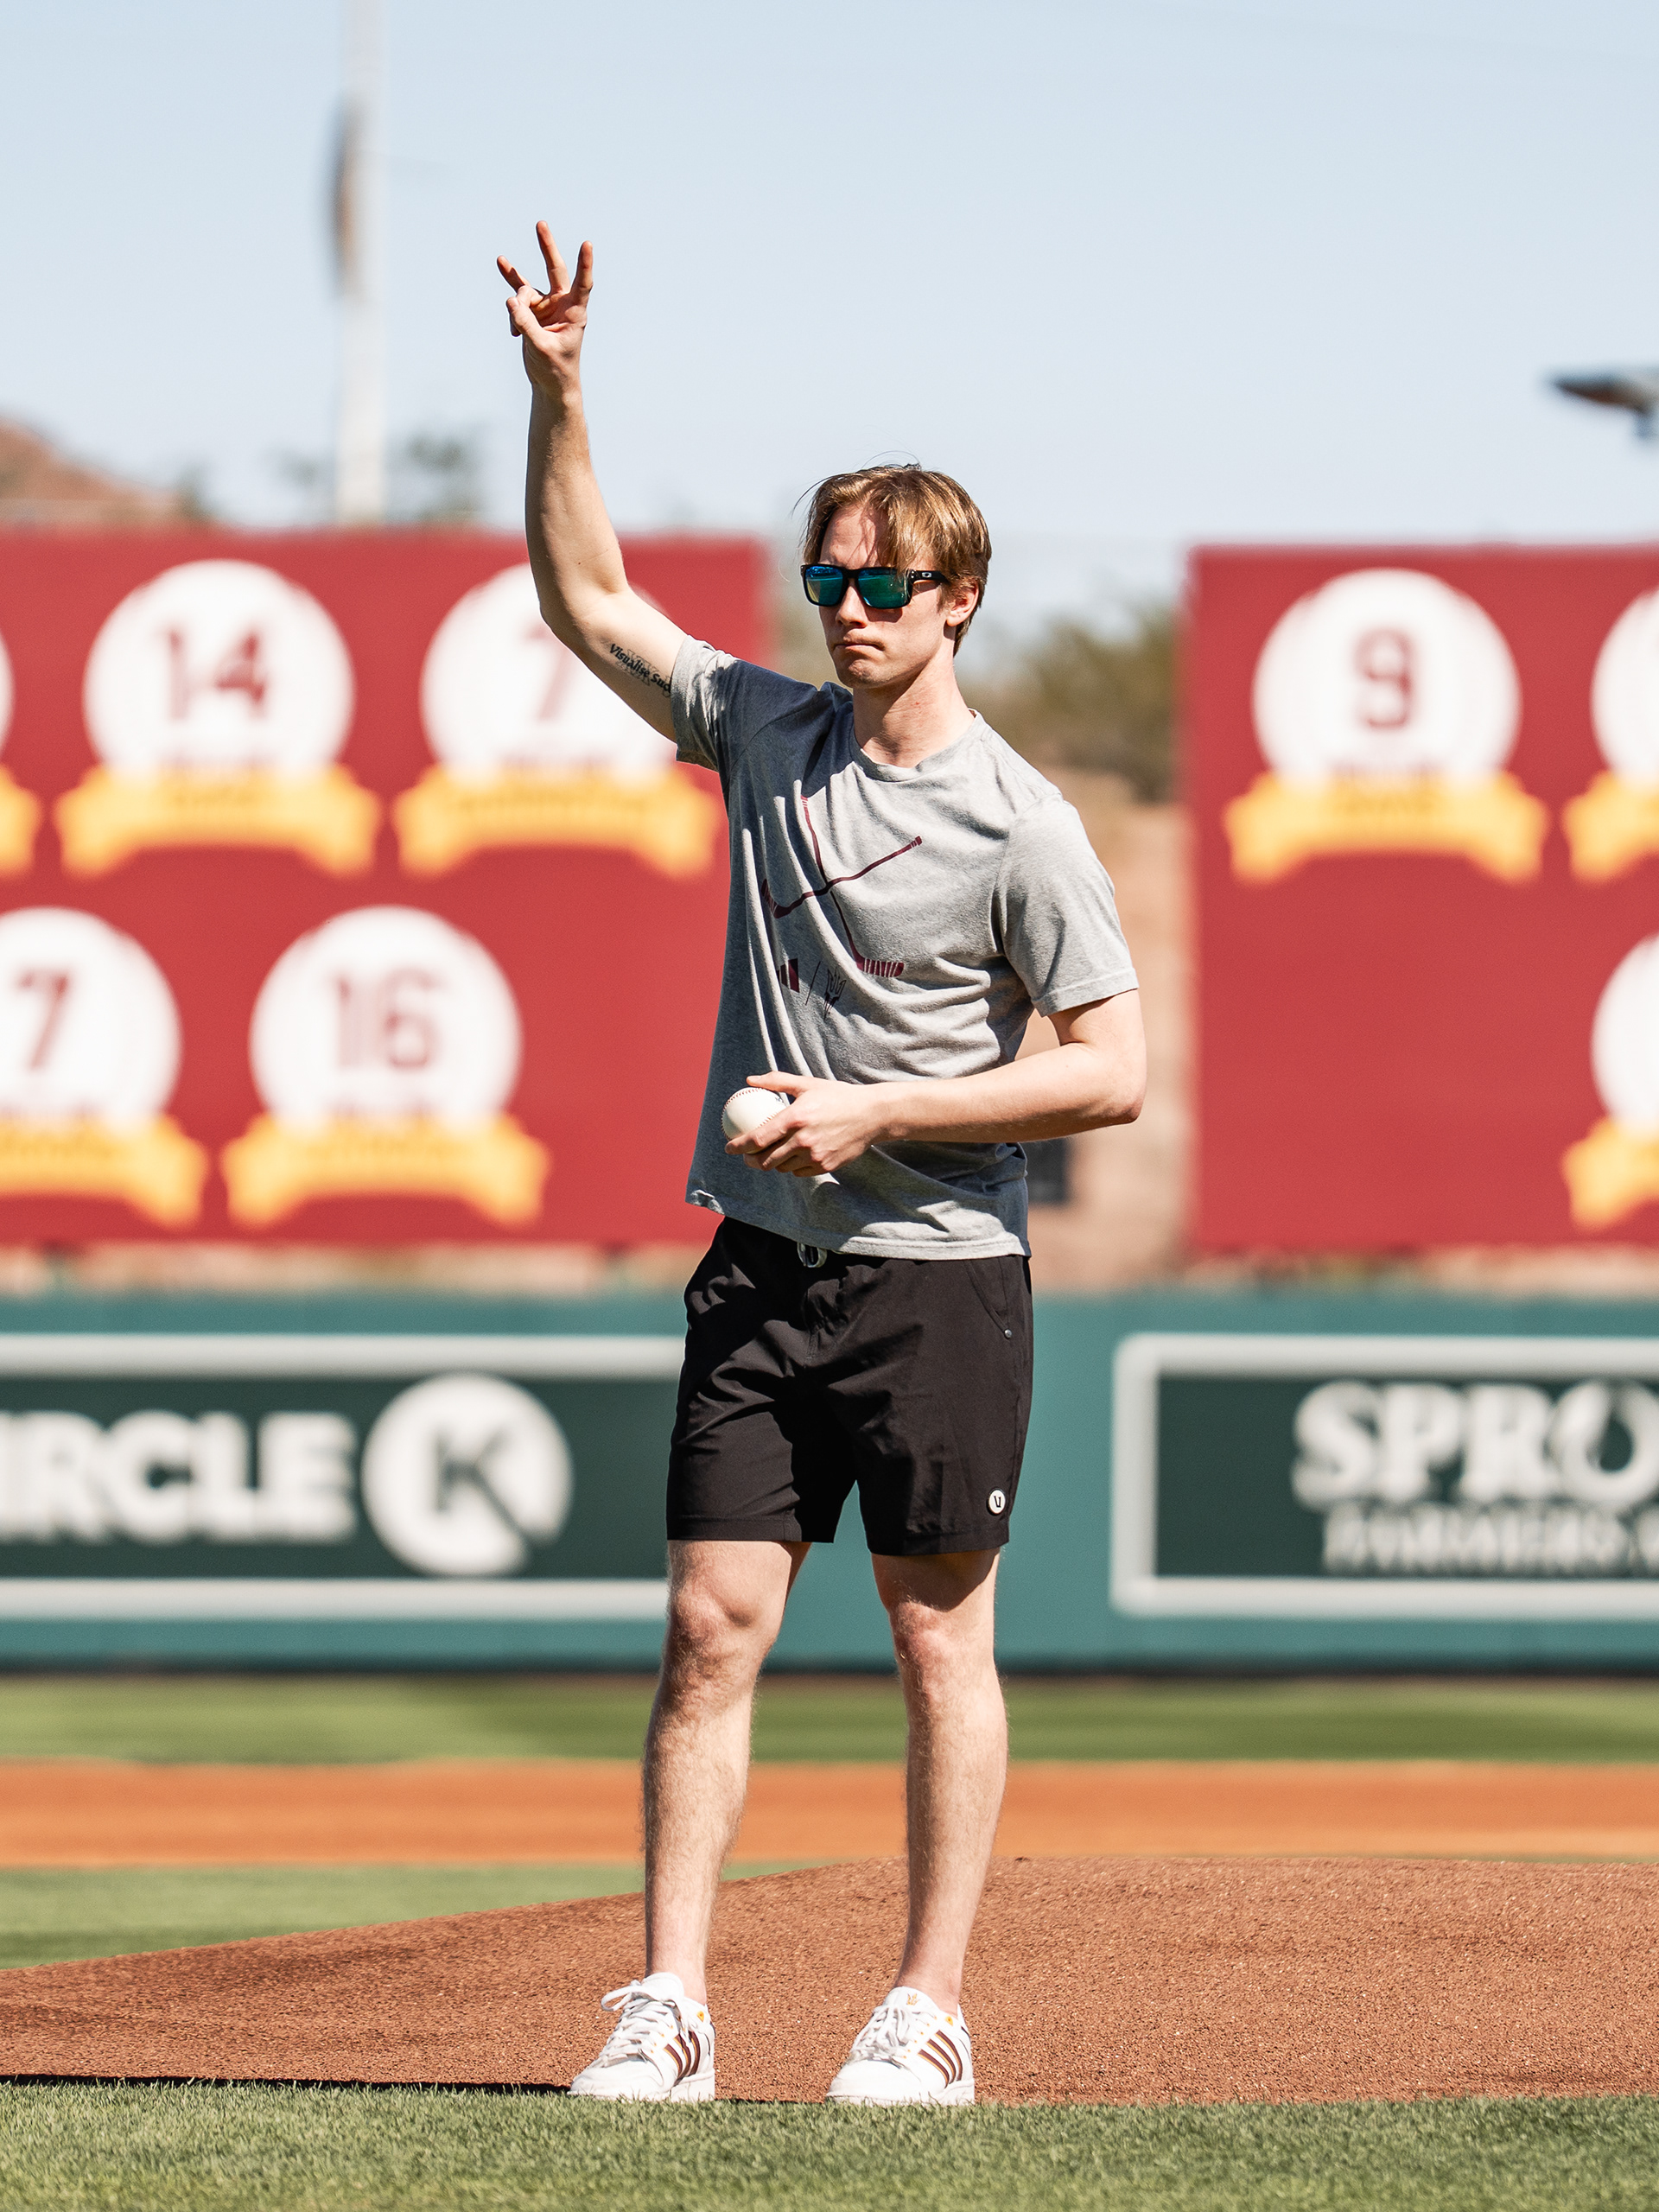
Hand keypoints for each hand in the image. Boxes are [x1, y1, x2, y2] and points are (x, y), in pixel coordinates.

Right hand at [497, 222, 591, 395]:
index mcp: (575, 312)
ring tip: (507, 286)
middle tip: (540, 223)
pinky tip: (511, 324)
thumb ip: (526, 325)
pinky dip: (511, 310)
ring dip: (517, 300)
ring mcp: (546, 307)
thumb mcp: (540, 347)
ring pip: (525, 292)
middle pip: (554, 269)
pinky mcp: (532, 313)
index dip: (584, 264)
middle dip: (546, 247)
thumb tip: (510, 302)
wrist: (550, 384)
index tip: (587, 243)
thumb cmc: (556, 368)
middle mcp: (562, 305)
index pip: (582, 284)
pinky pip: (517, 301)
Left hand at [725, 1071, 885, 1176]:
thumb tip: (749, 1080)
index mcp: (795, 1119)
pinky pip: (799, 1172)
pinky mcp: (825, 1166)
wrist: (871, 1115)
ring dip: (770, 1164)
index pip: (757, 1138)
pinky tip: (789, 1159)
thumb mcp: (807, 1084)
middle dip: (750, 1161)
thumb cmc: (837, 1096)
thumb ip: (776, 1081)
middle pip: (765, 1160)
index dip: (738, 1146)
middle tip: (745, 1156)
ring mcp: (815, 1156)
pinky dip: (791, 1167)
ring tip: (766, 1156)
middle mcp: (802, 1141)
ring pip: (781, 1167)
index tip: (728, 1147)